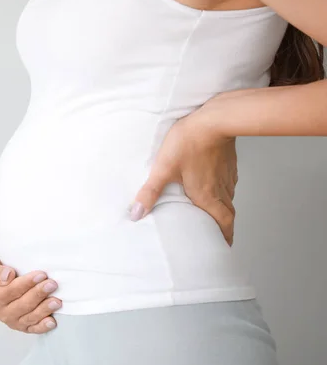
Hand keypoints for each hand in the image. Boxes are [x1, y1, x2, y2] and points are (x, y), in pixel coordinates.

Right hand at [0, 248, 61, 332]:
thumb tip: (7, 277)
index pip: (9, 291)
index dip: (26, 284)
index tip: (41, 274)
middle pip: (21, 305)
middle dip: (38, 294)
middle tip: (52, 284)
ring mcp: (11, 319)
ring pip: (29, 317)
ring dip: (44, 310)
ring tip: (56, 301)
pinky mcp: (21, 325)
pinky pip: (32, 329)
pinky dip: (42, 327)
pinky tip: (52, 322)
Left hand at [130, 104, 237, 245]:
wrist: (214, 118)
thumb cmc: (190, 142)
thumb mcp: (163, 168)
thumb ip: (150, 191)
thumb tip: (136, 214)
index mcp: (208, 195)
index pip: (223, 222)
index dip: (225, 236)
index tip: (224, 247)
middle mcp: (222, 188)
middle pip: (228, 213)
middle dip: (224, 227)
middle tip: (218, 234)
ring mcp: (227, 175)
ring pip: (228, 198)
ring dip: (222, 208)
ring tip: (212, 214)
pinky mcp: (228, 162)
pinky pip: (228, 182)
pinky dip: (222, 190)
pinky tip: (213, 185)